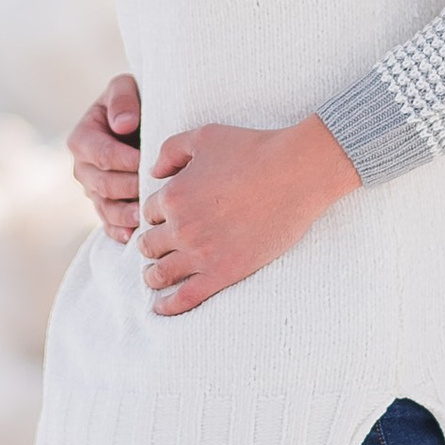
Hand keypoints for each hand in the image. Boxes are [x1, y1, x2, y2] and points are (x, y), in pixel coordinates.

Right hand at [68, 74, 143, 243]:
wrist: (137, 120)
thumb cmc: (131, 101)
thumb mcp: (125, 87)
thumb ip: (122, 99)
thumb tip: (123, 125)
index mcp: (82, 139)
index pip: (102, 154)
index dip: (125, 161)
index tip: (148, 162)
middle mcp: (82, 168)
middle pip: (103, 184)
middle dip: (129, 188)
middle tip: (155, 190)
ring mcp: (92, 190)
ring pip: (106, 207)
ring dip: (125, 214)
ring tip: (146, 216)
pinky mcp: (104, 206)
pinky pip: (108, 223)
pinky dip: (119, 231)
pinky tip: (134, 236)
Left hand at [138, 115, 360, 314]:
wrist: (296, 173)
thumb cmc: (253, 149)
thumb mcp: (205, 136)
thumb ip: (171, 150)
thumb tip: (154, 173)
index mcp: (172, 196)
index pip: (147, 213)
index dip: (156, 214)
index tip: (165, 218)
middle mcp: (180, 227)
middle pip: (148, 245)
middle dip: (150, 245)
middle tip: (157, 248)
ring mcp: (201, 254)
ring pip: (160, 274)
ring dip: (153, 276)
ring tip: (155, 277)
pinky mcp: (224, 273)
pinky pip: (186, 298)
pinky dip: (169, 306)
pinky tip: (161, 308)